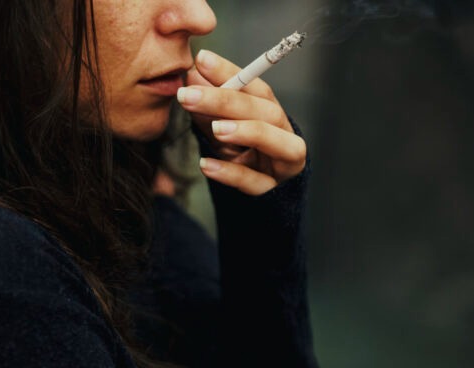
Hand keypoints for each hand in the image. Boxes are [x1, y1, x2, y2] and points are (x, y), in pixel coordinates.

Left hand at [178, 49, 306, 195]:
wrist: (258, 201)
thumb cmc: (240, 155)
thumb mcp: (221, 128)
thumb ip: (209, 106)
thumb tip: (192, 74)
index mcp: (272, 114)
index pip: (256, 88)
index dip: (230, 73)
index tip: (201, 60)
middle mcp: (284, 134)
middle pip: (265, 111)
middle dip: (227, 100)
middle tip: (188, 94)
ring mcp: (282, 165)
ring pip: (275, 143)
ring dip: (246, 131)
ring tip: (216, 127)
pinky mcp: (273, 192)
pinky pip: (255, 183)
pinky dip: (231, 173)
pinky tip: (206, 165)